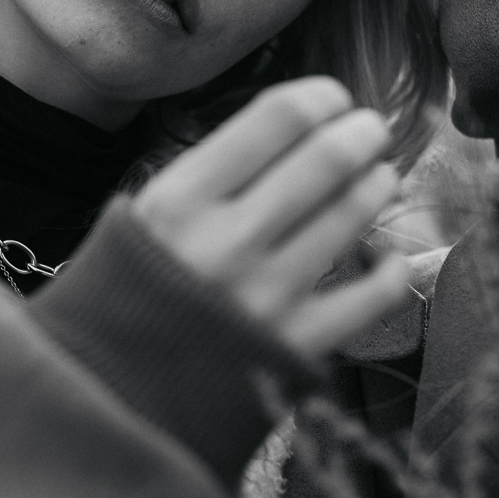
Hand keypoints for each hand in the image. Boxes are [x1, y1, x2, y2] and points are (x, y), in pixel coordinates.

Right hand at [132, 77, 412, 357]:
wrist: (107, 399)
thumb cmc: (127, 298)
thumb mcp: (145, 220)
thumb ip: (209, 176)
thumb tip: (295, 132)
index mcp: (179, 200)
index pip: (277, 118)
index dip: (320, 98)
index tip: (333, 100)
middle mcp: (224, 242)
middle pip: (326, 159)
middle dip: (362, 134)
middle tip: (371, 131)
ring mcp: (263, 296)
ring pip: (351, 215)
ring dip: (376, 186)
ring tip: (379, 179)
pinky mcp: (293, 348)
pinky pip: (370, 298)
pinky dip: (391, 271)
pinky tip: (387, 259)